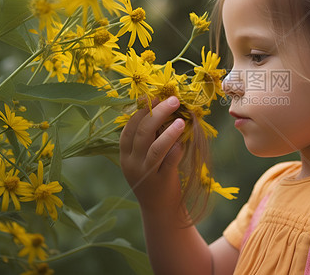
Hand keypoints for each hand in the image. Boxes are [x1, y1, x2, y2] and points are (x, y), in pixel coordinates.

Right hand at [119, 96, 185, 210]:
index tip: (153, 98)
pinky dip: (176, 150)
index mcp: (125, 155)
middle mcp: (133, 164)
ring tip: (181, 119)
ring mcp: (147, 174)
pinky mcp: (162, 183)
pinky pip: (169, 163)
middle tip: (172, 100)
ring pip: (155, 149)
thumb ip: (149, 139)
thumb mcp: (144, 159)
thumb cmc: (154, 177)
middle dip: (157, 113)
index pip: (128, 129)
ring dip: (169, 132)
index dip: (141, 112)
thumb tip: (161, 109)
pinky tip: (184, 142)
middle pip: (142, 133)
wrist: (160, 211)